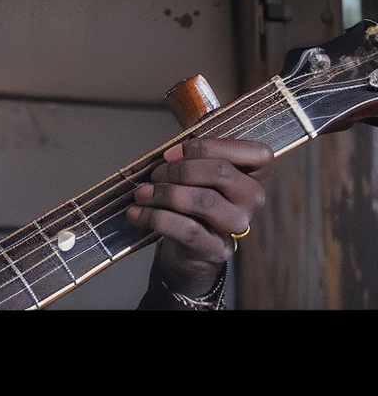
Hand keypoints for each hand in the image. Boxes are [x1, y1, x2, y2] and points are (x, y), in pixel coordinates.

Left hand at [125, 137, 274, 299]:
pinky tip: (136, 213)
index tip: (173, 152)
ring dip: (165, 193)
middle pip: (222, 172)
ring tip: (142, 194)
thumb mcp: (197, 175)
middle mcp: (251, 200)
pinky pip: (185, 228)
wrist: (189, 248)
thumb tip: (171, 154)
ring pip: (204, 201)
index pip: (258, 154)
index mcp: (252, 175)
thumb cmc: (192, 201)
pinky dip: (154, 217)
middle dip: (179, 169)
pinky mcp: (216, 249)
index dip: (211, 146)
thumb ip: (192, 159)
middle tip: (155, 175)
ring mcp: (237, 226)